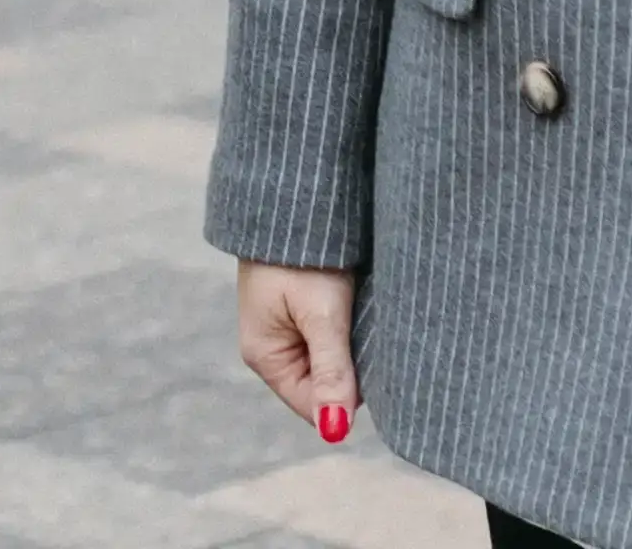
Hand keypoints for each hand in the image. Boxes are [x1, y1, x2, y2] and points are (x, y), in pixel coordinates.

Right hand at [236, 261, 362, 443]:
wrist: (290, 197)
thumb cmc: (303, 256)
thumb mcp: (322, 315)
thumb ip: (331, 372)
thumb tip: (335, 433)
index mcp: (264, 356)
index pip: (313, 405)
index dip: (345, 392)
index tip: (367, 358)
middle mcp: (271, 348)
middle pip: (322, 384)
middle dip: (349, 368)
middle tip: (365, 330)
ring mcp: (284, 328)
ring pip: (330, 360)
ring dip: (350, 345)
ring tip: (361, 313)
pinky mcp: (298, 309)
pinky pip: (328, 336)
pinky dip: (347, 326)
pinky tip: (357, 305)